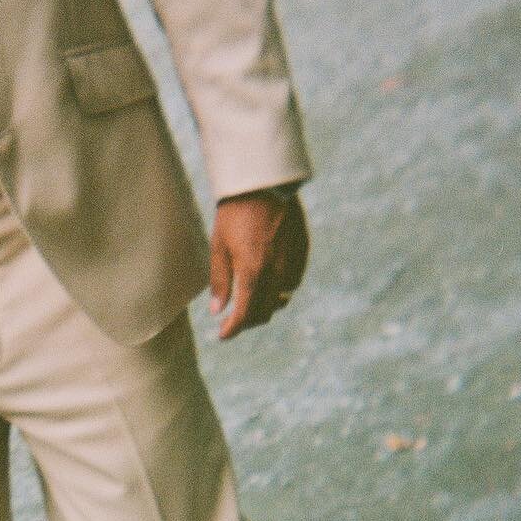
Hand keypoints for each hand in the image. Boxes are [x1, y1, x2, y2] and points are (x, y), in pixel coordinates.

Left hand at [209, 188, 310, 340]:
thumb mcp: (219, 247)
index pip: (245, 314)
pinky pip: (293, 282)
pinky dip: (280, 290)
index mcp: (253, 272)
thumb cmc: (235, 214)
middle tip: (233, 320)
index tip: (223, 336)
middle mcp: (276, 272)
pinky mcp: (302, 252)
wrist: (264, 184)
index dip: (233, 329)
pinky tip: (269, 284)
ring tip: (250, 303)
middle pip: (265, 312)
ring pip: (281, 299)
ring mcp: (292, 262)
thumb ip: (220, 281)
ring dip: (266, 307)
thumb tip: (218, 311)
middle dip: (247, 321)